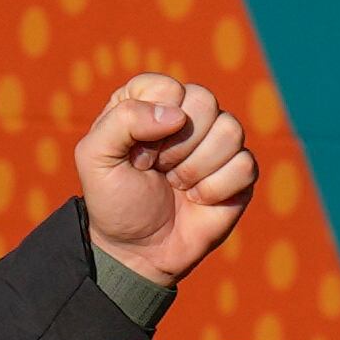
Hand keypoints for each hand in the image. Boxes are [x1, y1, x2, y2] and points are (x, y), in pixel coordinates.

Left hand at [77, 74, 254, 288]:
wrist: (137, 251)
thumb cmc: (115, 202)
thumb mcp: (94, 158)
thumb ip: (121, 121)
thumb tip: (177, 116)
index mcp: (150, 100)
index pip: (167, 88)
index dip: (150, 125)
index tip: (136, 155)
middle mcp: (187, 114)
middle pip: (204, 101)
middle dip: (176, 147)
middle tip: (158, 170)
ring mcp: (216, 142)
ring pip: (230, 130)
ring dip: (195, 169)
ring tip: (176, 185)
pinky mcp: (239, 171)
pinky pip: (245, 164)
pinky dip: (216, 189)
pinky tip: (198, 200)